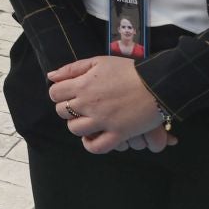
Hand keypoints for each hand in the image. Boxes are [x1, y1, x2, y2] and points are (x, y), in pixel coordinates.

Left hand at [47, 56, 173, 153]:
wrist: (157, 83)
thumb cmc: (128, 70)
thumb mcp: (99, 61)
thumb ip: (73, 68)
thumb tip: (51, 76)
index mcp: (82, 85)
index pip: (54, 93)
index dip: (60, 92)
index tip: (69, 92)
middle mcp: (88, 104)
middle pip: (62, 111)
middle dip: (68, 107)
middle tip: (81, 104)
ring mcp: (102, 121)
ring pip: (74, 129)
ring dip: (78, 124)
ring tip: (88, 119)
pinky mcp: (117, 134)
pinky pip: (95, 147)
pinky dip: (90, 144)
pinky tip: (93, 137)